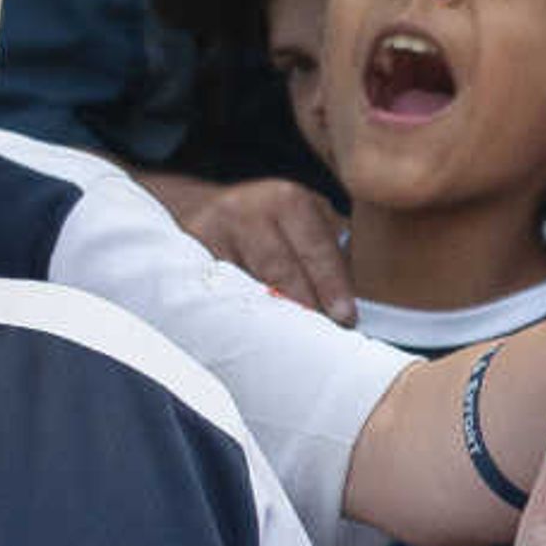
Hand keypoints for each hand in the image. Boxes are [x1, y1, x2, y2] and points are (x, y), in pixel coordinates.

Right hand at [135, 168, 352, 324]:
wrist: (201, 210)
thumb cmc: (268, 225)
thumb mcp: (304, 220)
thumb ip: (332, 249)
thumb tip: (356, 296)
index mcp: (288, 200)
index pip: (316, 249)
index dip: (332, 286)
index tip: (345, 317)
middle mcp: (249, 210)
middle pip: (280, 270)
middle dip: (304, 308)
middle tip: (321, 339)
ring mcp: (214, 231)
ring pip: (247, 285)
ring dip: (270, 318)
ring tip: (289, 345)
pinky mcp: (189, 254)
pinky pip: (217, 293)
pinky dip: (235, 315)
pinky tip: (250, 334)